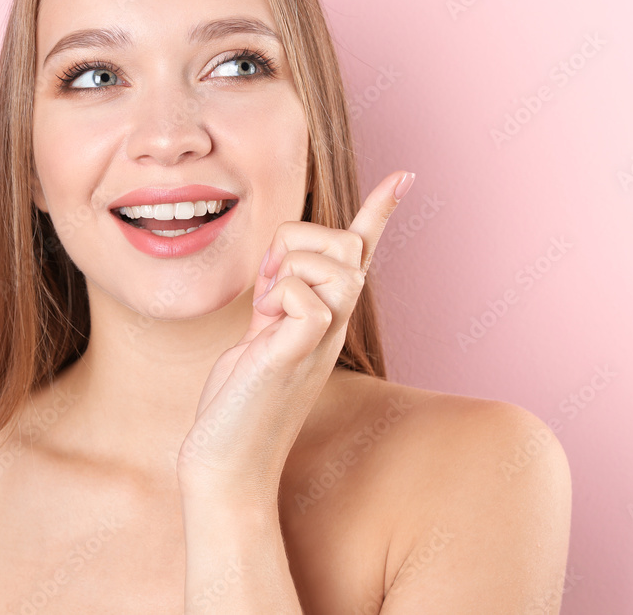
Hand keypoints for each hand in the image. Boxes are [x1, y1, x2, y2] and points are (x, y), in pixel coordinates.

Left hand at [176, 170, 415, 503]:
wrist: (227, 456)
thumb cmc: (239, 398)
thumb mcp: (261, 332)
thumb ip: (279, 296)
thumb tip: (282, 259)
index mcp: (327, 314)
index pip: (361, 252)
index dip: (380, 210)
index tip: (404, 176)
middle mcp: (336, 322)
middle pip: (346, 240)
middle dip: (297, 241)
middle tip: (266, 289)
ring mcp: (323, 336)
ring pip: (331, 259)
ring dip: (286, 270)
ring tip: (264, 312)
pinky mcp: (300, 350)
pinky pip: (303, 292)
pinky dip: (277, 298)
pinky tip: (262, 331)